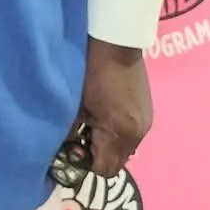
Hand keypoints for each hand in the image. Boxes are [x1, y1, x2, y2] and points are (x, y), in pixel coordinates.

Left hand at [75, 38, 151, 176]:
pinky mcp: (147, 110)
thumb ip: (69, 133)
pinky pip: (130, 133)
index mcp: (121, 132)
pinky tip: (103, 114)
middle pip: (116, 161)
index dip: (85, 163)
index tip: (70, 148)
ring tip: (90, 123)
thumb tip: (61, 151)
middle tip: (77, 136)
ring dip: (107, 143)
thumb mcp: (74, 104)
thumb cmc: (88, 70)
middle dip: (96, 154)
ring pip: (124, 148)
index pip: (105, 169)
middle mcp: (139, 133)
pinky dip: (116, 131)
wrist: (114, 40)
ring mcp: (146, 121)